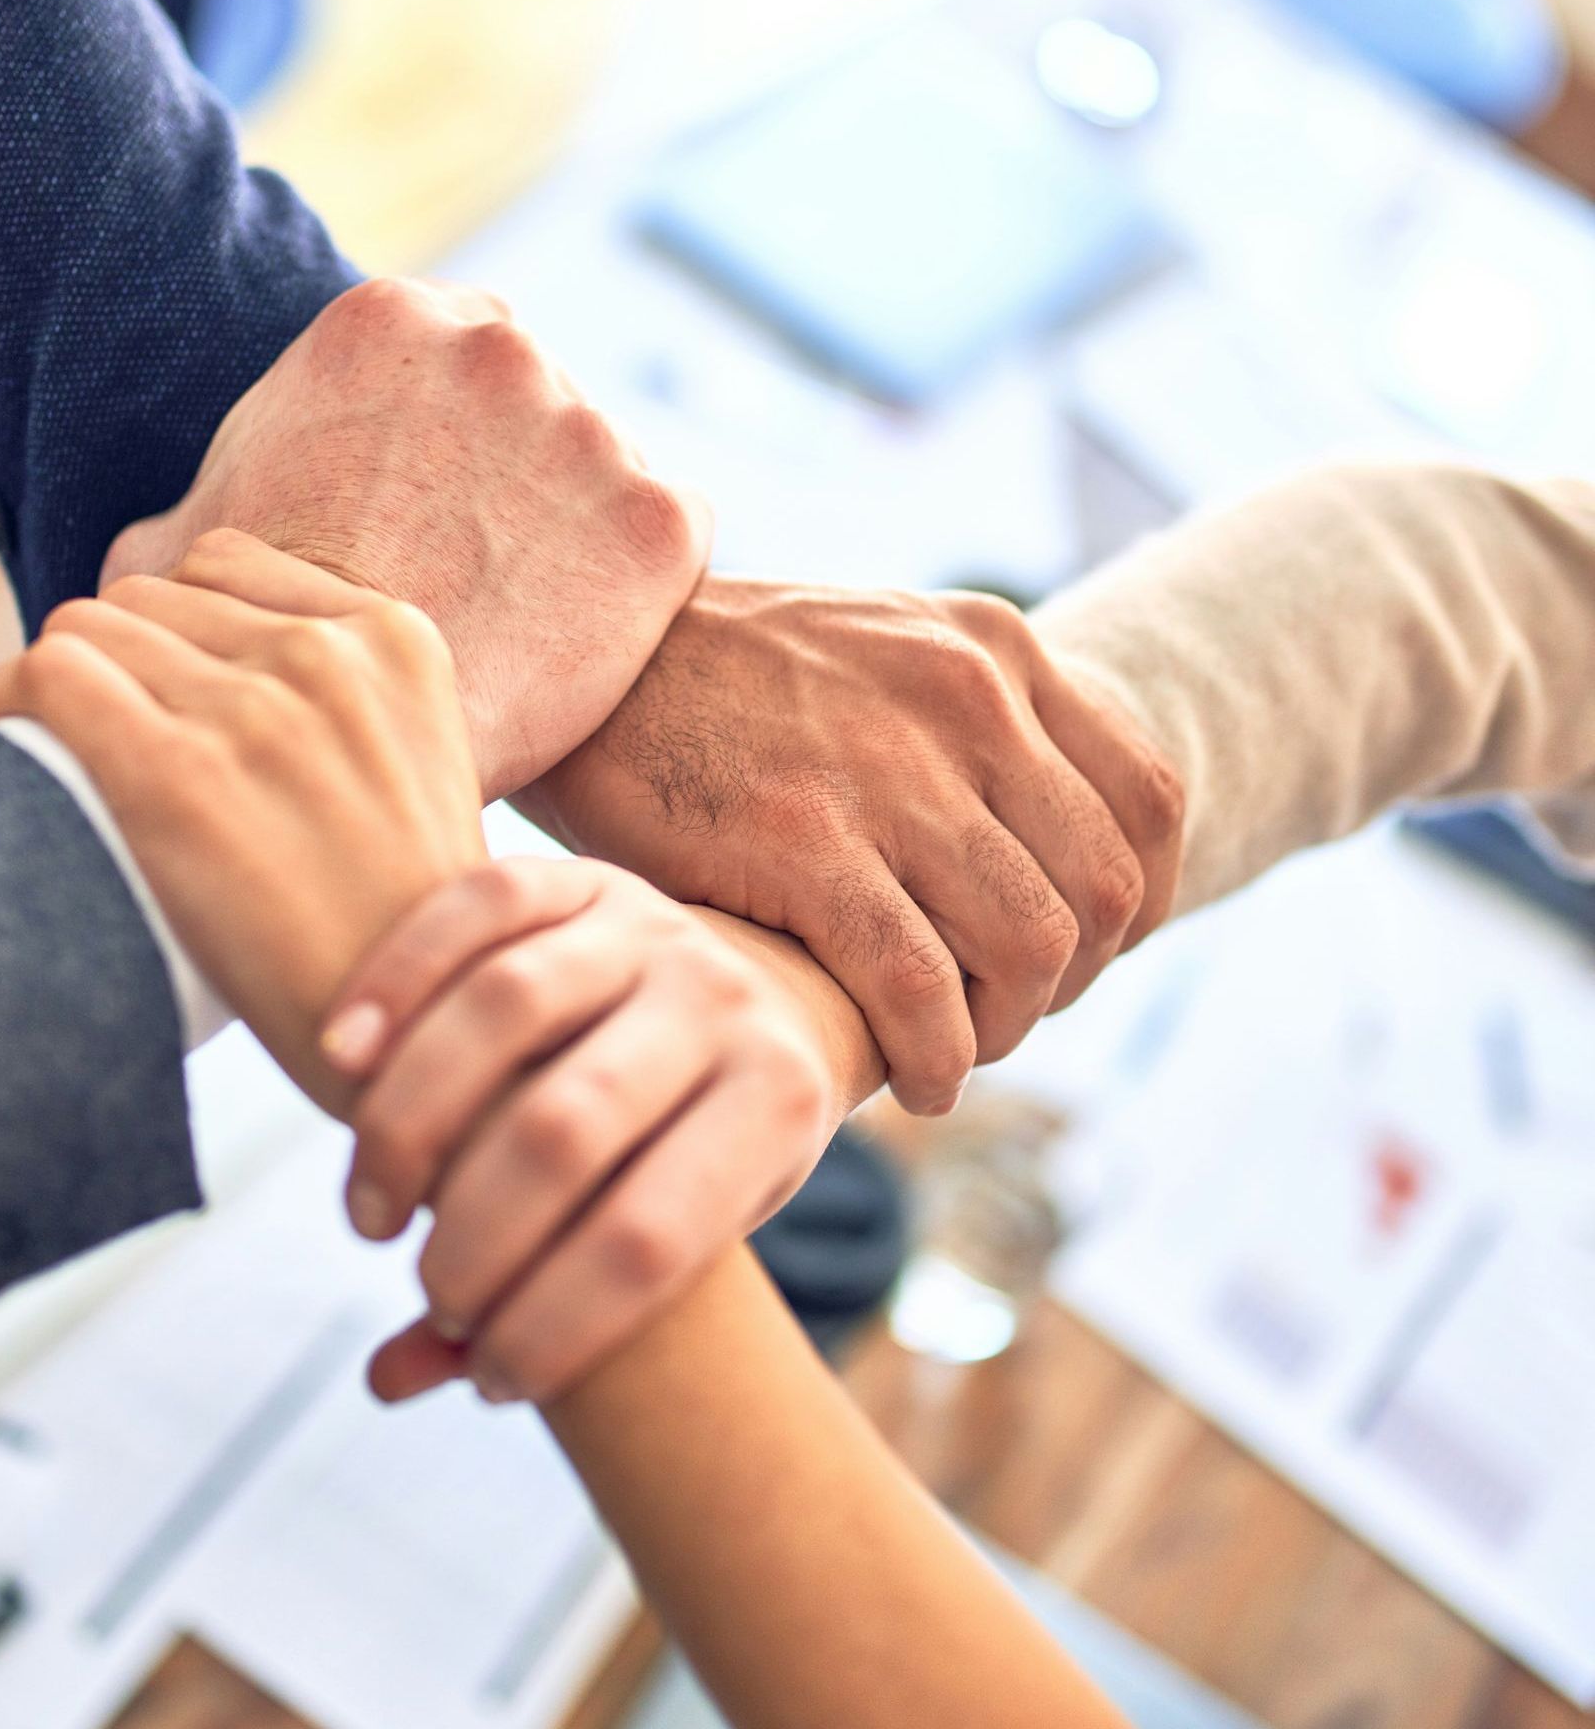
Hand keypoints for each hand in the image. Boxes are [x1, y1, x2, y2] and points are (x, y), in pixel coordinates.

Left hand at [0, 529, 484, 1108]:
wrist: (415, 1043)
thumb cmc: (400, 934)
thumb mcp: (420, 770)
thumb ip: (342, 702)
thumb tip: (214, 672)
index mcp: (398, 642)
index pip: (227, 565)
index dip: (182, 635)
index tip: (174, 706)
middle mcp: (328, 657)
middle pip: (148, 598)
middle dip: (121, 668)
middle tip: (118, 756)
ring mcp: (253, 711)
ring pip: (85, 629)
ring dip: (64, 692)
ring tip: (76, 769)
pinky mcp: (174, 775)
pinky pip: (44, 677)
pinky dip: (13, 710)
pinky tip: (26, 763)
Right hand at [100, 278, 712, 798]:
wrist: (348, 738)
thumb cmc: (250, 648)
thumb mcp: (178, 554)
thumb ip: (195, 511)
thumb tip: (160, 549)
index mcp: (383, 320)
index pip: (447, 353)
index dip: (442, 439)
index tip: (428, 508)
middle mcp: (499, 347)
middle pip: (533, 399)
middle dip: (515, 472)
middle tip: (476, 569)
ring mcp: (590, 428)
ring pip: (603, 470)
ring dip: (578, 528)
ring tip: (522, 618)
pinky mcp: (660, 518)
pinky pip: (671, 539)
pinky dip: (642, 586)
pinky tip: (583, 640)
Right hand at [322, 856, 836, 1404]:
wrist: (769, 998)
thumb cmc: (704, 1150)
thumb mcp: (683, 1231)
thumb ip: (551, 1307)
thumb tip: (391, 1379)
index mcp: (779, 1103)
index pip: (651, 1238)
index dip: (557, 1326)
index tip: (495, 1378)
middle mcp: (725, 1001)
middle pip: (565, 1127)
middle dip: (475, 1238)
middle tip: (429, 1288)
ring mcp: (653, 925)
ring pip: (506, 1009)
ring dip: (410, 1124)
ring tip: (372, 1214)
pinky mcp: (583, 875)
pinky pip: (476, 909)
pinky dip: (395, 981)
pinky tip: (337, 1062)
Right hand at [517, 578, 1184, 1114]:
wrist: (579, 653)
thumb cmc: (720, 678)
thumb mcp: (879, 650)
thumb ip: (967, 723)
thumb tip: (1039, 844)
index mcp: (995, 650)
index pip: (1149, 800)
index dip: (1137, 904)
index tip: (1080, 956)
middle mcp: (967, 700)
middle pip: (1103, 888)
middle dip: (1070, 981)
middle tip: (1002, 1013)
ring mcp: (890, 771)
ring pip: (1030, 947)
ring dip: (1004, 1029)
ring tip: (952, 1050)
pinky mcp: (804, 842)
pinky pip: (920, 988)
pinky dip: (936, 1057)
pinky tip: (909, 1078)